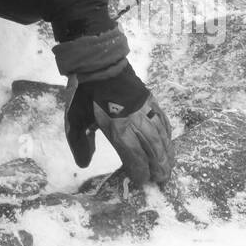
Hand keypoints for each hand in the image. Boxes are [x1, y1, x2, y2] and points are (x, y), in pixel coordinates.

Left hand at [65, 65, 173, 185]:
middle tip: (162, 179)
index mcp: (117, 128)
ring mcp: (145, 110)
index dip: (140, 171)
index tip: (142, 181)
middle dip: (159, 166)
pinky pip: (163, 120)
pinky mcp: (150, 100)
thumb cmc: (86, 93)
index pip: (134, 156)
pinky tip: (168, 141)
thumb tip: (83, 164)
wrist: (99, 64)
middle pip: (153, 149)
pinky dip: (167, 133)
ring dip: (166, 152)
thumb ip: (80, 142)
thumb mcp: (75, 118)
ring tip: (169, 166)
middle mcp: (136, 121)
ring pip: (161, 135)